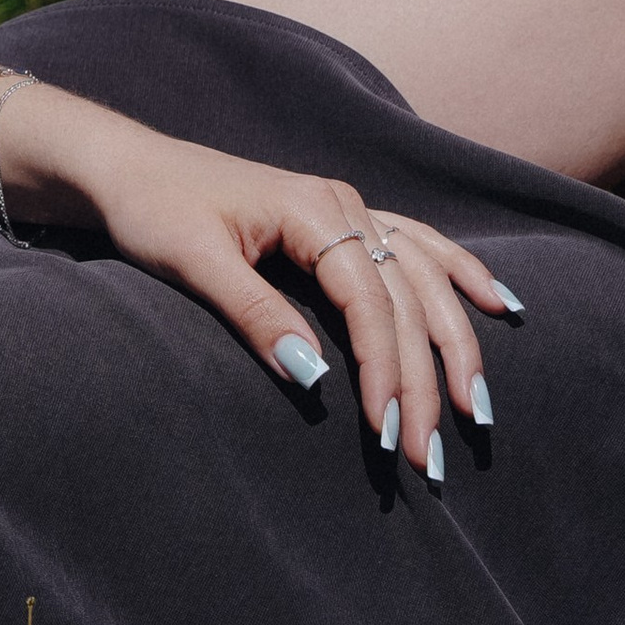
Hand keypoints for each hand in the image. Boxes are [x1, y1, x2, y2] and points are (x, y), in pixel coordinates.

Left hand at [43, 101, 511, 471]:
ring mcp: (345, 210)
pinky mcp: (338, 222)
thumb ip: (255, 313)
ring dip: (455, 341)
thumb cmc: (152, 209)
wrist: (126, 167)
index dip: (384, 368)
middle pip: (404, 298)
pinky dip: (458, 274)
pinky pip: (416, 246)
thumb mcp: (193, 261)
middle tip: (430, 457)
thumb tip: (318, 377)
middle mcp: (341, 204)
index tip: (386, 431)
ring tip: (480, 408)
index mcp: (310, 209)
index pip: (368, 299)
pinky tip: (498, 303)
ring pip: (422, 277)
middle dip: (426, 379)